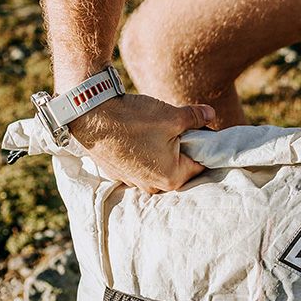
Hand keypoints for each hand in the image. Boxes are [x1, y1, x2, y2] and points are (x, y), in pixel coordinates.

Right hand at [69, 93, 215, 192]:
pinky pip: (139, 165)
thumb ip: (195, 118)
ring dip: (161, 151)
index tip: (201, 130)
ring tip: (153, 130)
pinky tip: (136, 135)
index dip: (203, 145)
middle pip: (179, 167)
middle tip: (176, 127)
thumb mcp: (172, 116)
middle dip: (181, 148)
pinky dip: (142, 152)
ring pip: (158, 166)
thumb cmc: (133, 118)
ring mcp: (134, 182)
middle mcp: (154, 187)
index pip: (200, 164)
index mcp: (172, 178)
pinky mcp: (119, 174)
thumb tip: (211, 114)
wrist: (89, 115)